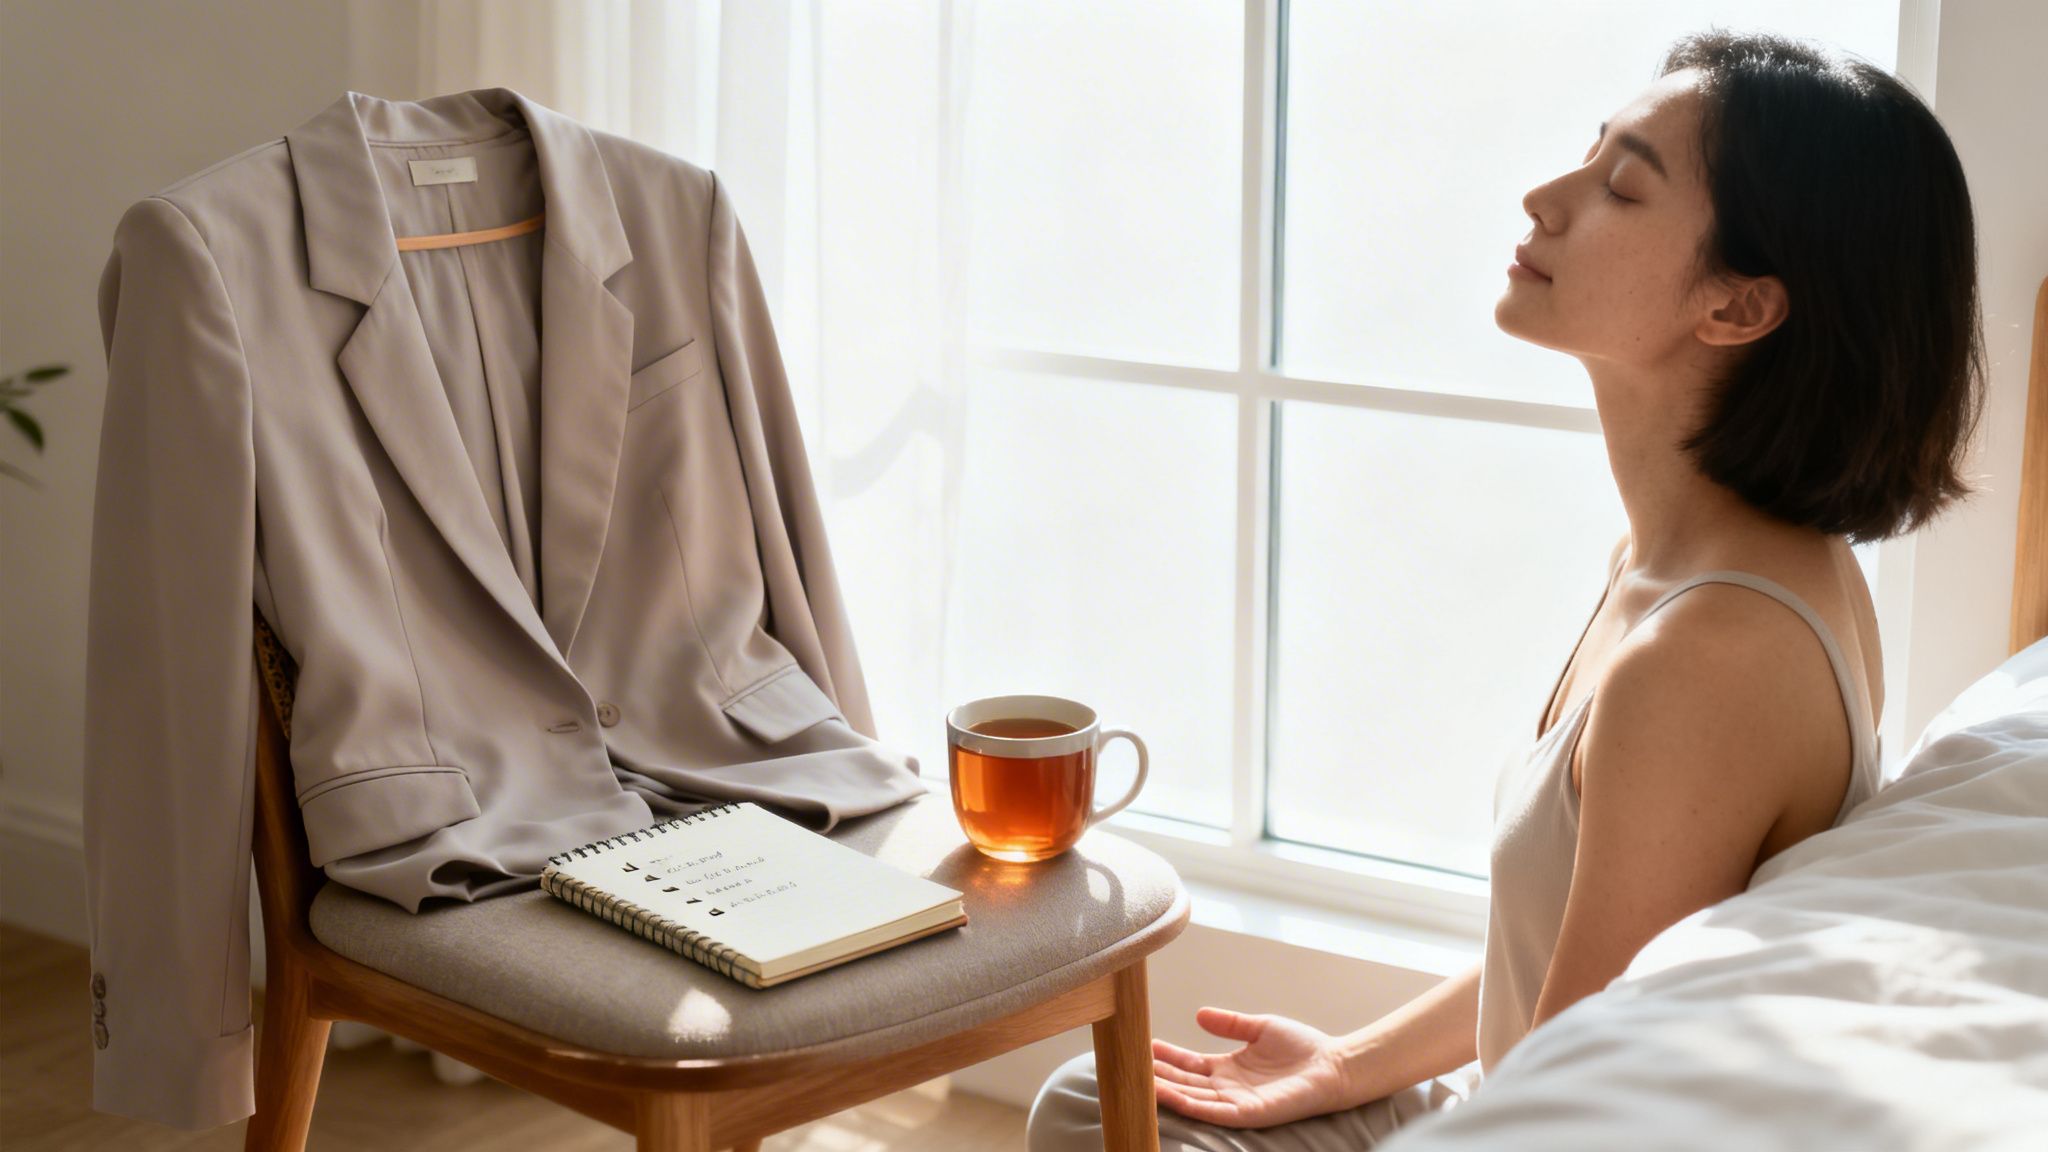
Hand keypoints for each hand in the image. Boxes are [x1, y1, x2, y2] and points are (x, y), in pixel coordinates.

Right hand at [1149, 1007, 1353, 1128]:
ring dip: (1165, 1090)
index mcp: (1228, 1068)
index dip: (1167, 1056)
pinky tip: (1167, 1095)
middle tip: (1130, 1063)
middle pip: (1185, 1082)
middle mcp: (1228, 1088)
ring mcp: (1237, 1102)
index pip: (1189, 1064)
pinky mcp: (1249, 1113)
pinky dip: (1188, 1104)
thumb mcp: (1259, 1027)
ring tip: (1139, 1080)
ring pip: (1192, 1098)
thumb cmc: (1302, 1048)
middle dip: (1158, 1074)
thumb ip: (1230, 1023)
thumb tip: (1198, 1014)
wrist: (1333, 1064)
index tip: (1143, 1045)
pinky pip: (1212, 1111)